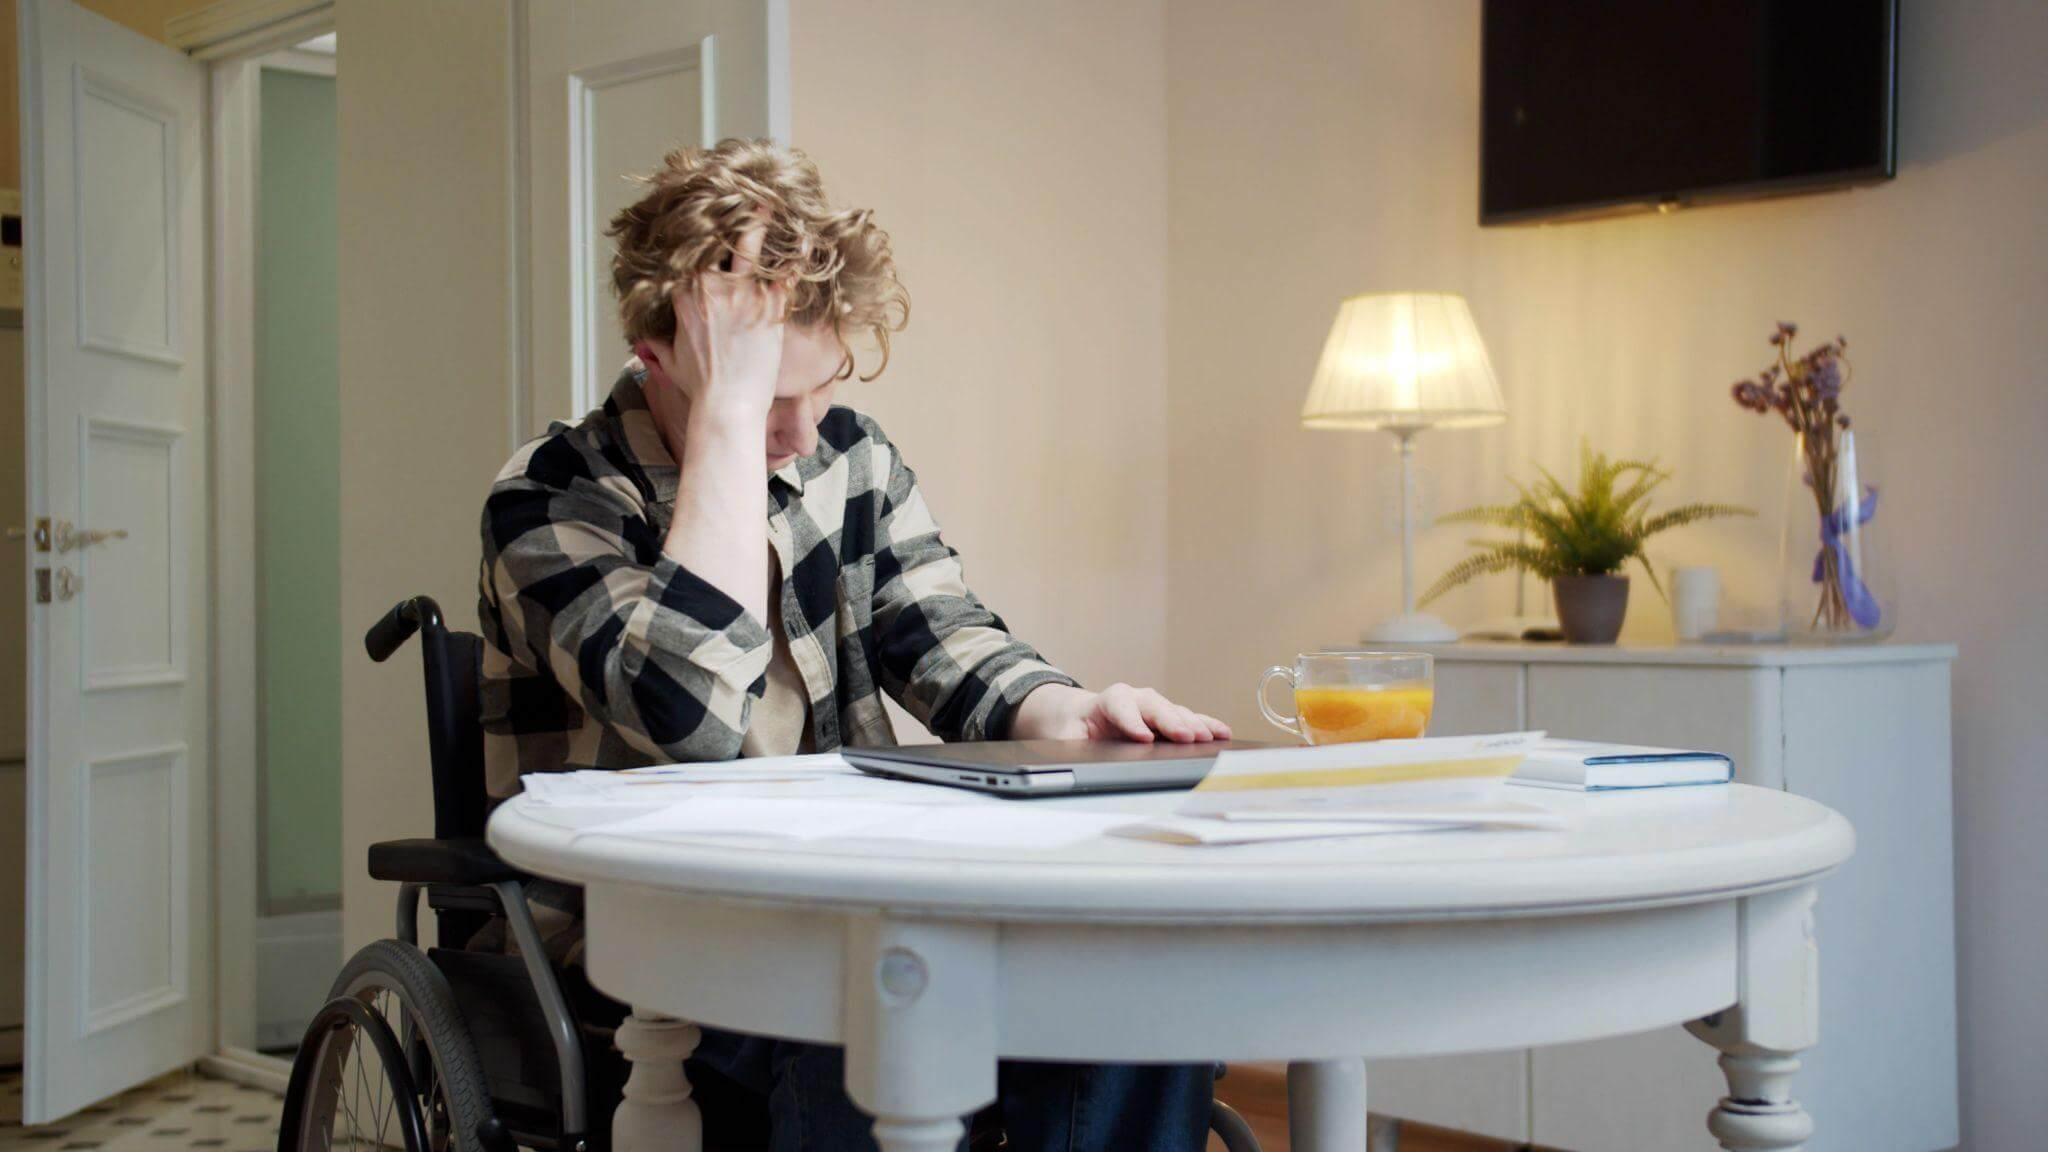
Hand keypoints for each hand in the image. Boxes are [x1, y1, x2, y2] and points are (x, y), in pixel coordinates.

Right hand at [635, 224, 787, 436]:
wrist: (728, 404)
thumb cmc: (700, 386)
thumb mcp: (668, 360)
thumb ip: (654, 342)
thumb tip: (642, 339)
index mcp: (683, 294)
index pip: (689, 253)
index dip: (698, 236)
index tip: (705, 223)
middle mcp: (710, 286)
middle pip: (717, 240)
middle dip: (728, 220)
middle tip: (738, 201)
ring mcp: (742, 293)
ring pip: (750, 246)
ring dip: (759, 224)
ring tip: (767, 204)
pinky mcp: (770, 305)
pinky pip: (785, 271)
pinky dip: (796, 254)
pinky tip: (805, 237)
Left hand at [1011, 683, 1232, 743]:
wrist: (1078, 716)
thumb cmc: (1072, 728)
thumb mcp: (1063, 739)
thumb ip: (1072, 747)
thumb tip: (1083, 763)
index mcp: (1106, 701)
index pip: (1119, 706)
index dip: (1131, 721)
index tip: (1142, 736)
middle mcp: (1134, 698)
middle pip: (1154, 706)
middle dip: (1170, 721)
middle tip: (1185, 736)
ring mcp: (1153, 706)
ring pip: (1175, 711)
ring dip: (1193, 724)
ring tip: (1209, 737)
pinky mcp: (1166, 717)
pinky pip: (1189, 719)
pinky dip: (1206, 725)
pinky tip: (1222, 732)